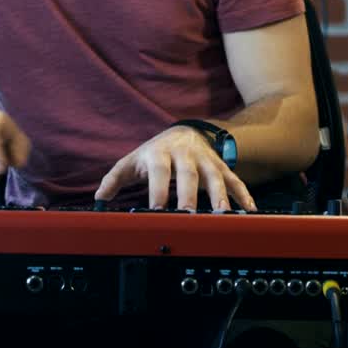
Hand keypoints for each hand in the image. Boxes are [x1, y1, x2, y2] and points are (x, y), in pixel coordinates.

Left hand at [94, 125, 255, 211]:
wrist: (185, 131)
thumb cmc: (156, 152)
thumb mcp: (133, 161)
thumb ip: (115, 178)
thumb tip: (99, 198)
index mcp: (160, 155)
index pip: (159, 173)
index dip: (158, 191)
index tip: (156, 211)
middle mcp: (185, 156)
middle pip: (189, 175)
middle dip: (190, 195)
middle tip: (190, 216)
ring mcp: (206, 161)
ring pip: (214, 177)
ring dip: (219, 195)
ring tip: (221, 214)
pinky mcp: (221, 167)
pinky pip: (234, 180)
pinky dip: (243, 195)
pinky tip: (248, 210)